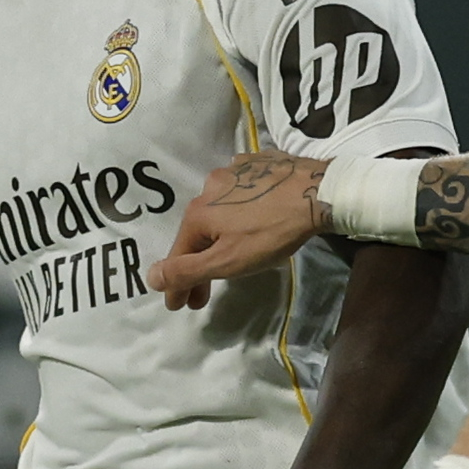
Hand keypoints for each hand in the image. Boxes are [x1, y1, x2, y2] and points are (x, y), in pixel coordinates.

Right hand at [149, 150, 331, 308]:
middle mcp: (209, 186)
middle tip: (205, 295)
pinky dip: (238, 208)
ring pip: (219, 210)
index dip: (178, 284)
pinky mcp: (259, 163)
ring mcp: (235, 170)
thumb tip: (150, 278)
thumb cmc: (272, 232)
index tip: (180, 306)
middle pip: (199, 233)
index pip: (180, 255)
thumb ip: (187, 270)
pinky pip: (241, 190)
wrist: (319, 192)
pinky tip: (249, 217)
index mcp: (197, 211)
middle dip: (199, 264)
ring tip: (231, 254)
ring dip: (218, 234)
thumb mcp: (227, 261)